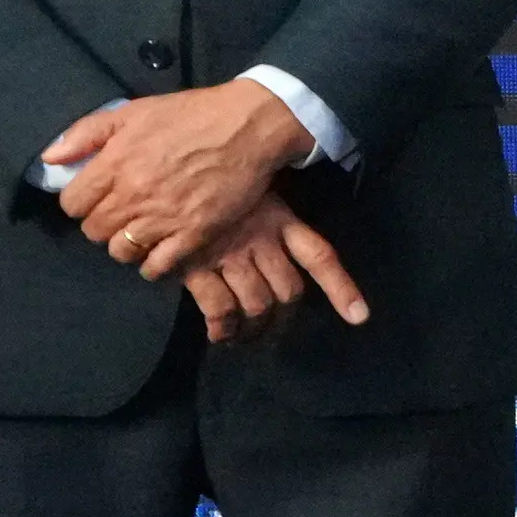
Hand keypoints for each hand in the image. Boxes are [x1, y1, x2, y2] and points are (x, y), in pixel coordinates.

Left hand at [48, 79, 312, 276]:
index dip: (79, 202)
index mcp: (116, 163)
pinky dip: (152, 265)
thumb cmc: (190, 114)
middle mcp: (134, 195)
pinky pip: (158, 266)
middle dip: (100, 223)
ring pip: (121, 251)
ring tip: (138, 232)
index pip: (72, 203)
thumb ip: (86, 133)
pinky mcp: (194, 234)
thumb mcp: (134, 111)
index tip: (93, 197)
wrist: (247, 126)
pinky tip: (158, 252)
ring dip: (124, 244)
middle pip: (94, 231)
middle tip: (117, 214)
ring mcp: (164, 218)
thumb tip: (50, 159)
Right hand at [174, 196, 368, 343]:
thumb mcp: (247, 187)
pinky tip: (219, 335)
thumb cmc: (206, 183)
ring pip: (257, 305)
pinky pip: (220, 309)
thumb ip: (266, 212)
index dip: (341, 288)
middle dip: (281, 319)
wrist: (156, 178)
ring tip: (244, 338)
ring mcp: (228, 254)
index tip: (359, 317)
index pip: (319, 256)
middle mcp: (259, 239)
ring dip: (252, 330)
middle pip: (288, 292)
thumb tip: (281, 243)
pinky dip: (222, 329)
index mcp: (278, 218)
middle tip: (269, 331)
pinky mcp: (196, 267)